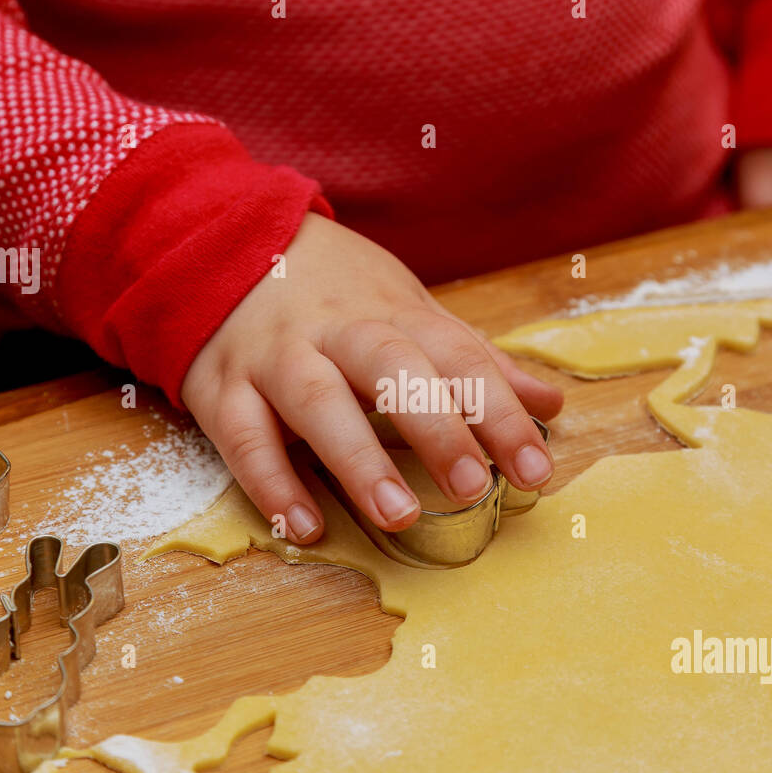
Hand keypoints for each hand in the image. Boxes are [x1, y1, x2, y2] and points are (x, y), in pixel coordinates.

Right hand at [180, 213, 563, 543]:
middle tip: (473, 486)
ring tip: (398, 515)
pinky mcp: (220, 389)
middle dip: (436, 426)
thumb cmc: (332, 294)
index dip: (499, 412)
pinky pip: (244, 438)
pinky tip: (306, 526)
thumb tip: (551, 405)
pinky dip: (272, 483)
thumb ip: (474, 362)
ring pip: (315, 400)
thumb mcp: (408, 311)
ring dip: (357, 458)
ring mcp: (275, 357)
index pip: (456, 357)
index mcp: (391, 313)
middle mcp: (335, 331)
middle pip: (391, 368)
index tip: (535, 469)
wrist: (221, 246)